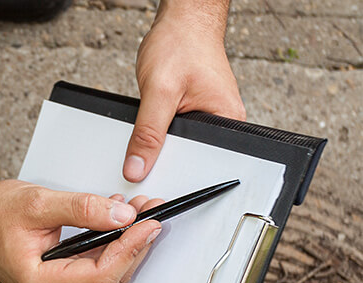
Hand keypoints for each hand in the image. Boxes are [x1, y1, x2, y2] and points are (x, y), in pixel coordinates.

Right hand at [0, 108, 161, 282]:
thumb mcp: (38, 204)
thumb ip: (83, 209)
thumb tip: (122, 215)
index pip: (101, 274)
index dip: (132, 248)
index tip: (151, 222)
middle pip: (110, 279)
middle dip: (135, 244)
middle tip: (151, 211)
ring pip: (107, 278)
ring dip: (127, 246)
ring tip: (138, 214)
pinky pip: (96, 274)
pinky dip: (112, 250)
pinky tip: (120, 227)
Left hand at [124, 0, 245, 181]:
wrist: (183, 23)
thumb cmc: (181, 45)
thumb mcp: (159, 91)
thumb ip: (147, 133)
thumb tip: (137, 167)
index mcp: (226, 121)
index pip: (201, 163)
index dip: (172, 173)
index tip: (148, 179)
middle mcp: (221, 122)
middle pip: (187, 158)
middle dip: (163, 159)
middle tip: (143, 154)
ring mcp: (206, 119)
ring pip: (177, 147)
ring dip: (159, 144)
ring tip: (152, 127)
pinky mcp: (192, 114)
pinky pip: (172, 135)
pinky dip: (158, 133)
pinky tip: (154, 124)